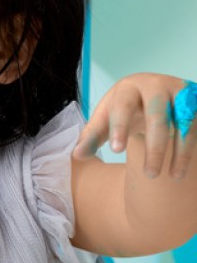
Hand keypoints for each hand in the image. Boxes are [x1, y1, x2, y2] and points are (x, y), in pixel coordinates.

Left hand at [73, 73, 196, 178]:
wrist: (150, 92)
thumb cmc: (123, 109)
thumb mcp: (104, 120)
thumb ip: (91, 137)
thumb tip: (77, 155)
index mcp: (128, 88)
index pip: (122, 107)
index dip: (119, 128)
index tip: (116, 151)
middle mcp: (156, 85)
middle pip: (157, 116)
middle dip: (155, 147)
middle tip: (150, 175)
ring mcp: (180, 92)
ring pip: (185, 122)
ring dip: (181, 151)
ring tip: (174, 177)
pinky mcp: (196, 102)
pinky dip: (192, 147)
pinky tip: (185, 166)